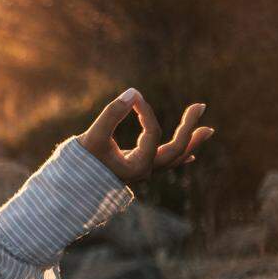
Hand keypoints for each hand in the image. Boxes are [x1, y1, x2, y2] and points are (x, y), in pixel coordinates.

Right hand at [77, 88, 213, 185]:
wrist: (68, 186)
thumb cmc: (80, 163)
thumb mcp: (93, 136)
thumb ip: (112, 114)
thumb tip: (134, 91)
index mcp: (137, 167)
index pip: (152, 133)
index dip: (146, 112)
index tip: (134, 97)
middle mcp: (145, 172)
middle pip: (176, 149)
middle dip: (188, 128)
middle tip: (201, 106)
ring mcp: (143, 173)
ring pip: (174, 158)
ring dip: (190, 142)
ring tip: (208, 129)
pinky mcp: (137, 169)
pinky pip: (164, 164)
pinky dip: (178, 156)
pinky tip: (191, 154)